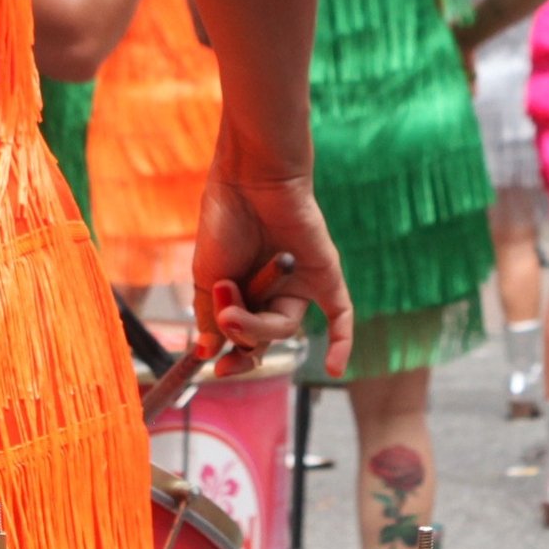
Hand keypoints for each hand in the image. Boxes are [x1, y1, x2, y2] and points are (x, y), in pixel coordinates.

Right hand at [194, 168, 349, 378]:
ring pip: (285, 327)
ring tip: (232, 295)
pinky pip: (340, 315)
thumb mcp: (207, 276)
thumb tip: (207, 354)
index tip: (214, 370)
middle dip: (241, 335)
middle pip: (264, 338)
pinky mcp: (325, 274)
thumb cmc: (224, 220)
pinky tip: (335, 369)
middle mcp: (274, 292)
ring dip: (256, 322)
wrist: (248, 179)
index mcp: (246, 294)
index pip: (244, 340)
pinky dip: (340, 342)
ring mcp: (301, 284)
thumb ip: (211, 317)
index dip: (232, 360)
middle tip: (225, 320)